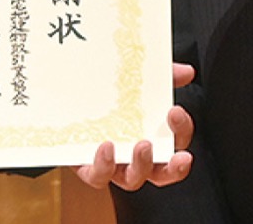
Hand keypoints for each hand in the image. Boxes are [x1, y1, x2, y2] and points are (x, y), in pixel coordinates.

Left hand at [75, 62, 195, 190]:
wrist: (66, 100)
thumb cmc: (108, 96)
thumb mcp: (135, 81)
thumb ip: (162, 76)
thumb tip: (186, 71)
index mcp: (151, 136)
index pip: (176, 142)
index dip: (182, 131)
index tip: (176, 111)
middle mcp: (134, 156)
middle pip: (162, 172)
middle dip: (174, 167)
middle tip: (178, 155)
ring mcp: (113, 164)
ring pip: (133, 180)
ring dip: (142, 166)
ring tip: (143, 146)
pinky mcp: (88, 167)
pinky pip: (99, 176)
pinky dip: (105, 166)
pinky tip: (107, 147)